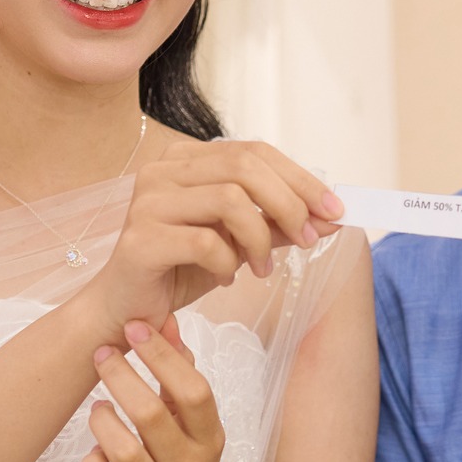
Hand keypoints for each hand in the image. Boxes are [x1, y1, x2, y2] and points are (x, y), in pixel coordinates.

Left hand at [79, 317, 236, 461]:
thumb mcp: (193, 426)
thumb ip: (180, 373)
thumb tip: (168, 321)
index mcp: (208, 440)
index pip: (194, 391)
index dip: (163, 356)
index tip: (135, 329)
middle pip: (151, 415)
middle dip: (120, 376)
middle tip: (101, 355)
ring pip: (121, 450)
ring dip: (102, 420)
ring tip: (99, 408)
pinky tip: (96, 454)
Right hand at [81, 139, 342, 340]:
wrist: (126, 310)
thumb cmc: (181, 269)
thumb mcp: (240, 242)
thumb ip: (278, 225)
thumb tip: (331, 218)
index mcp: (186, 159)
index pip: (254, 151)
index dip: (301, 178)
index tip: (336, 210)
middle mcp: (163, 170)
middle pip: (245, 167)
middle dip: (289, 204)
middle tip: (308, 240)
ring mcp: (148, 201)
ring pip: (229, 199)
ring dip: (259, 238)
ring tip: (262, 268)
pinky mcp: (140, 238)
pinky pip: (205, 241)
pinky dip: (227, 262)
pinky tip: (225, 278)